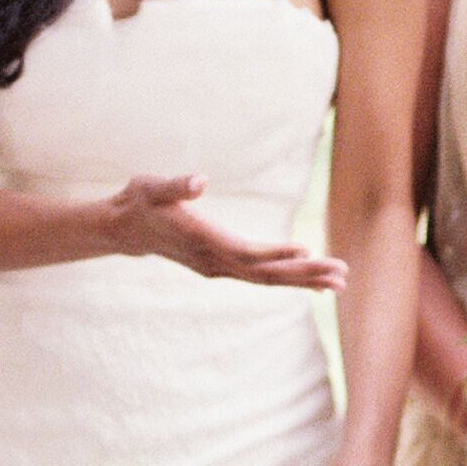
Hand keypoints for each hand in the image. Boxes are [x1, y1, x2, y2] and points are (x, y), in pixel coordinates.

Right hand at [103, 174, 341, 291]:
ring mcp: (219, 268)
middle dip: (304, 274)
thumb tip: (199, 182)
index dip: (276, 252)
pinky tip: (313, 282)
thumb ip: (176, 186)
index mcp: (204, 241)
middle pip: (266, 272)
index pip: (247, 252)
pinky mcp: (222, 267)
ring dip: (303, 280)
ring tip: (339, 283)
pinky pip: (260, 277)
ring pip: (267, 278)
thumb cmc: (140, 202)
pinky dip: (288, 278)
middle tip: (341, 275)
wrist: (125, 229)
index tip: (308, 251)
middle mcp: (215, 261)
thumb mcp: (152, 187)